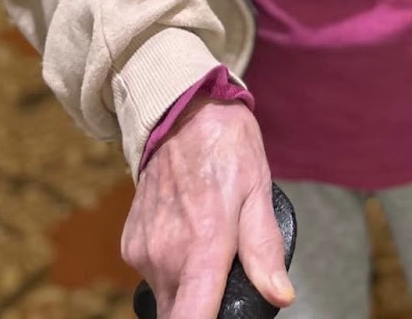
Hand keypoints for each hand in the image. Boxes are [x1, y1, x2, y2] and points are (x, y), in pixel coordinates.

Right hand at [121, 96, 294, 316]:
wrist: (181, 112)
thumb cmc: (226, 147)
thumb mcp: (258, 190)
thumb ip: (264, 250)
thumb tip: (280, 296)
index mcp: (203, 247)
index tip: (222, 315)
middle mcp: (166, 256)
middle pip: (181, 315)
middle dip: (202, 305)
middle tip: (224, 274)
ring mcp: (144, 252)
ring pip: (167, 296)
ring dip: (187, 286)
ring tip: (207, 244)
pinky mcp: (130, 245)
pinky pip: (151, 274)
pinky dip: (170, 267)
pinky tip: (185, 233)